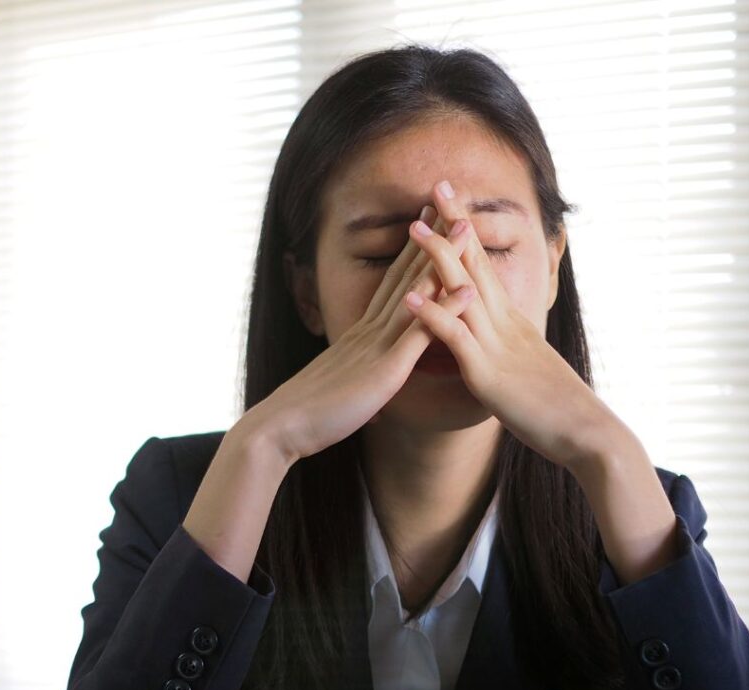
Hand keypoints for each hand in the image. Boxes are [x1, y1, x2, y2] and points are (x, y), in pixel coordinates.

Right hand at [252, 206, 476, 462]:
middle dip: (431, 239)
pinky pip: (420, 334)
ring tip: (467, 230)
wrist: (281, 427)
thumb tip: (367, 384)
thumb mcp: (341, 387)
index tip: (427, 223)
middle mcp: (370, 330)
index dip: (411, 253)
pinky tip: (467, 291)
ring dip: (444, 260)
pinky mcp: (386, 369)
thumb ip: (358, 376)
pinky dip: (445, 310)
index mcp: (361, 334)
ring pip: (417, 294)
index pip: (392, 285)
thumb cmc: (310, 414)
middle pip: (406, 275)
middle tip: (451, 204)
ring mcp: (378, 346)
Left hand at [403, 180, 614, 468]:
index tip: (453, 203)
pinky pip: (457, 340)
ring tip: (414, 227)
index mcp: (512, 324)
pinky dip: (434, 316)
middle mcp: (504, 327)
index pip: (485, 270)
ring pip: (464, 294)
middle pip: (476, 266)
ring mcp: (496, 348)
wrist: (586, 433)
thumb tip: (505, 343)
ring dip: (438, 258)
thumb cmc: (558, 408)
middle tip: (437, 185)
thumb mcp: (532, 369)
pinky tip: (410, 297)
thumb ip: (513, 350)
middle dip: (455, 224)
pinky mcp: (487, 375)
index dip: (468, 235)